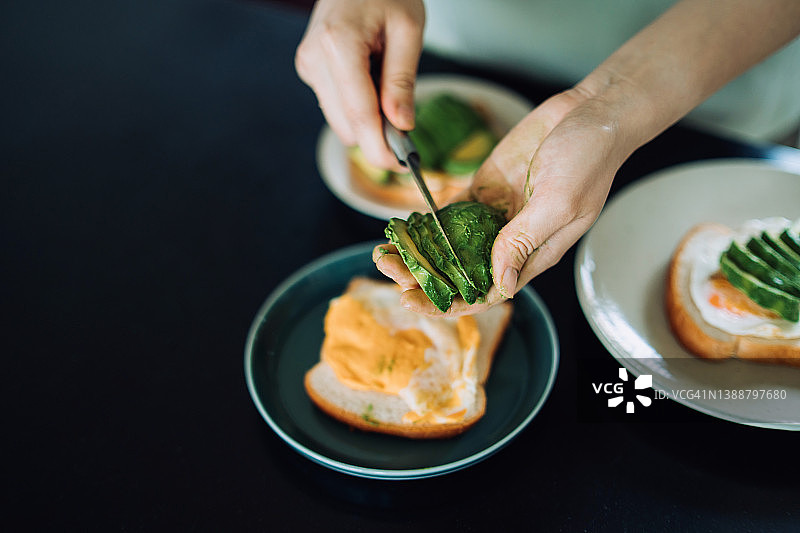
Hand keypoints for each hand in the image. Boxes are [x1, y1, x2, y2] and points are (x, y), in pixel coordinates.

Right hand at [295, 0, 424, 171]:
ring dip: (368, 120)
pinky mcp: (309, 69)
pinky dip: (358, 107)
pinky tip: (371, 82)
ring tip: (388, 88)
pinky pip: (336, 105)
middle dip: (377, 136)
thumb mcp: (408, 30)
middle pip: (346, 125)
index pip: (359, 115)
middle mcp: (315, 58)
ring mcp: (308, 65)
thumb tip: (401, 126)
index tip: (403, 164)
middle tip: (407, 131)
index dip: (381, 147)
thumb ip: (402, 81)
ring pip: (340, 120)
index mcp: (339, 45)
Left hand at [375, 87, 636, 315]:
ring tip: (384, 252)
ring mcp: (495, 214)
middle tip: (387, 269)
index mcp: (533, 253)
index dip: (449, 303)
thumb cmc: (589, 158)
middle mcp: (510, 240)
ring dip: (419, 252)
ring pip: (450, 246)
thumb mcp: (559, 202)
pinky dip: (426, 222)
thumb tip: (499, 282)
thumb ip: (524, 240)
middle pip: (460, 272)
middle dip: (422, 278)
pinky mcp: (485, 188)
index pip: (486, 293)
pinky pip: (451, 212)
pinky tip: (402, 226)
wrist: (591, 111)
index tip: (413, 301)